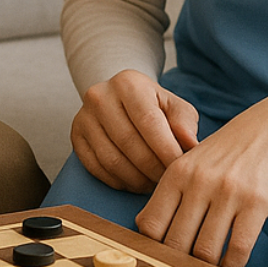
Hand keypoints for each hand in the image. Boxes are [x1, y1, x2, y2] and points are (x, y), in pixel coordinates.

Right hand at [71, 69, 199, 192]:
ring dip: (137, 180)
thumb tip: (191, 146)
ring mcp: (84, 117)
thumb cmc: (153, 106)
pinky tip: (135, 182)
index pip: (149, 123)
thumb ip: (184, 124)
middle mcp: (100, 96)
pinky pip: (97, 169)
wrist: (120, 98)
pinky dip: (119, 182)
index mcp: (128, 83)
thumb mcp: (174, 106)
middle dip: (153, 169)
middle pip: (129, 143)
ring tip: (153, 184)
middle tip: (168, 182)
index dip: (167, 151)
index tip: (181, 170)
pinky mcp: (76, 137)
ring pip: (112, 160)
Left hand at [135, 90, 267, 266]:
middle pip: (175, 243)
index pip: (151, 224)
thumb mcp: (191, 164)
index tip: (160, 259)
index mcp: (176, 172)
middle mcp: (198, 181)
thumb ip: (170, 194)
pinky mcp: (257, 202)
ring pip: (205, 251)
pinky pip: (238, 249)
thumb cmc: (226, 153)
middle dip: (178, 264)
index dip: (152, 248)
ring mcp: (228, 191)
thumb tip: (146, 230)